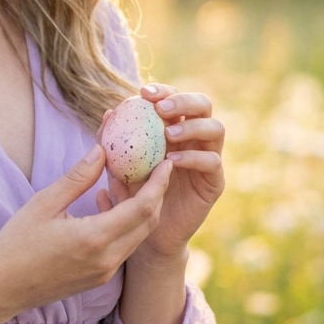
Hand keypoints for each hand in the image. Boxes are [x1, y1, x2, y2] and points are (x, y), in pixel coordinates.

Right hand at [0, 145, 173, 319]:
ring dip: (142, 210)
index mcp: (94, 238)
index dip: (158, 184)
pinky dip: (126, 224)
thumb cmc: (16, 244)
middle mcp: (107, 259)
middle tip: (156, 168)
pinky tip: (110, 204)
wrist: (1, 289)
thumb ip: (77, 178)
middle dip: (157, 195)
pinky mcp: (99, 278)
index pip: (142, 208)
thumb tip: (101, 150)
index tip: (167, 162)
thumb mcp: (43, 204)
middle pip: (148, 223)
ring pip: (138, 236)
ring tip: (135, 182)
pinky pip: (124, 247)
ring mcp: (105, 272)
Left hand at [98, 83, 224, 260]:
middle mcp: (195, 138)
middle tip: (162, 108)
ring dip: (192, 127)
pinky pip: (212, 162)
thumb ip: (113, 143)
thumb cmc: (131, 194)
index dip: (163, 91)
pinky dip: (194, 157)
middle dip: (184, 101)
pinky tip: (172, 161)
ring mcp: (208, 157)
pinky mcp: (214, 181)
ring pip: (216, 128)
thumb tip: (108, 114)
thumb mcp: (118, 166)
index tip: (143, 93)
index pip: (175, 99)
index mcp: (174, 127)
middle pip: (203, 105)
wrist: (148, 233)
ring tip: (169, 134)